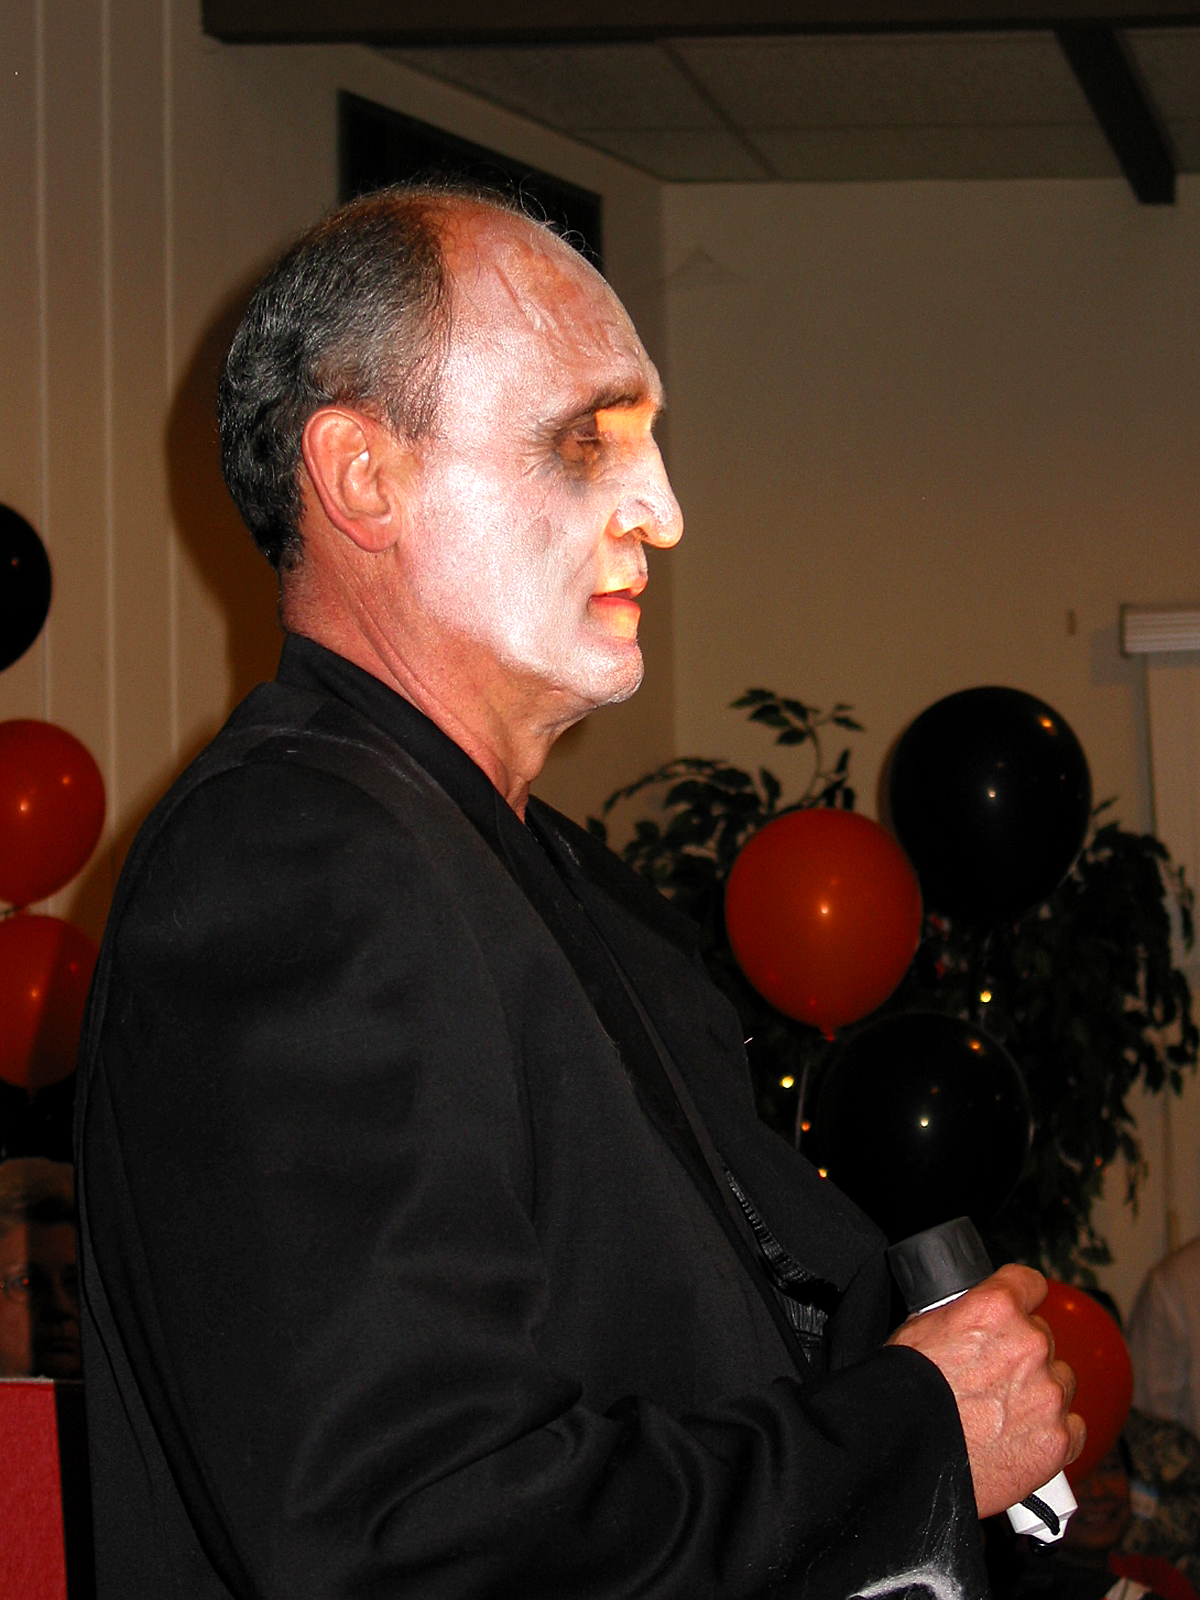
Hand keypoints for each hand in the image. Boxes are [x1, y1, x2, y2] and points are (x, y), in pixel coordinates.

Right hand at [888, 1263, 1085, 1518]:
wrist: (907, 1452)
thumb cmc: (907, 1392)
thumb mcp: (921, 1327)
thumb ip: (962, 1316)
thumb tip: (973, 1318)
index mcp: (995, 1308)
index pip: (1030, 1283)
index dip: (1021, 1297)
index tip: (1018, 1308)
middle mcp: (1030, 1344)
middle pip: (1043, 1338)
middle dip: (1022, 1354)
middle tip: (993, 1376)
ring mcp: (1048, 1394)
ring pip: (1061, 1381)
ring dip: (1040, 1391)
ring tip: (1004, 1412)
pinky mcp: (1058, 1440)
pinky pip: (1073, 1427)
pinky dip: (1053, 1432)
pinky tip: (1023, 1437)